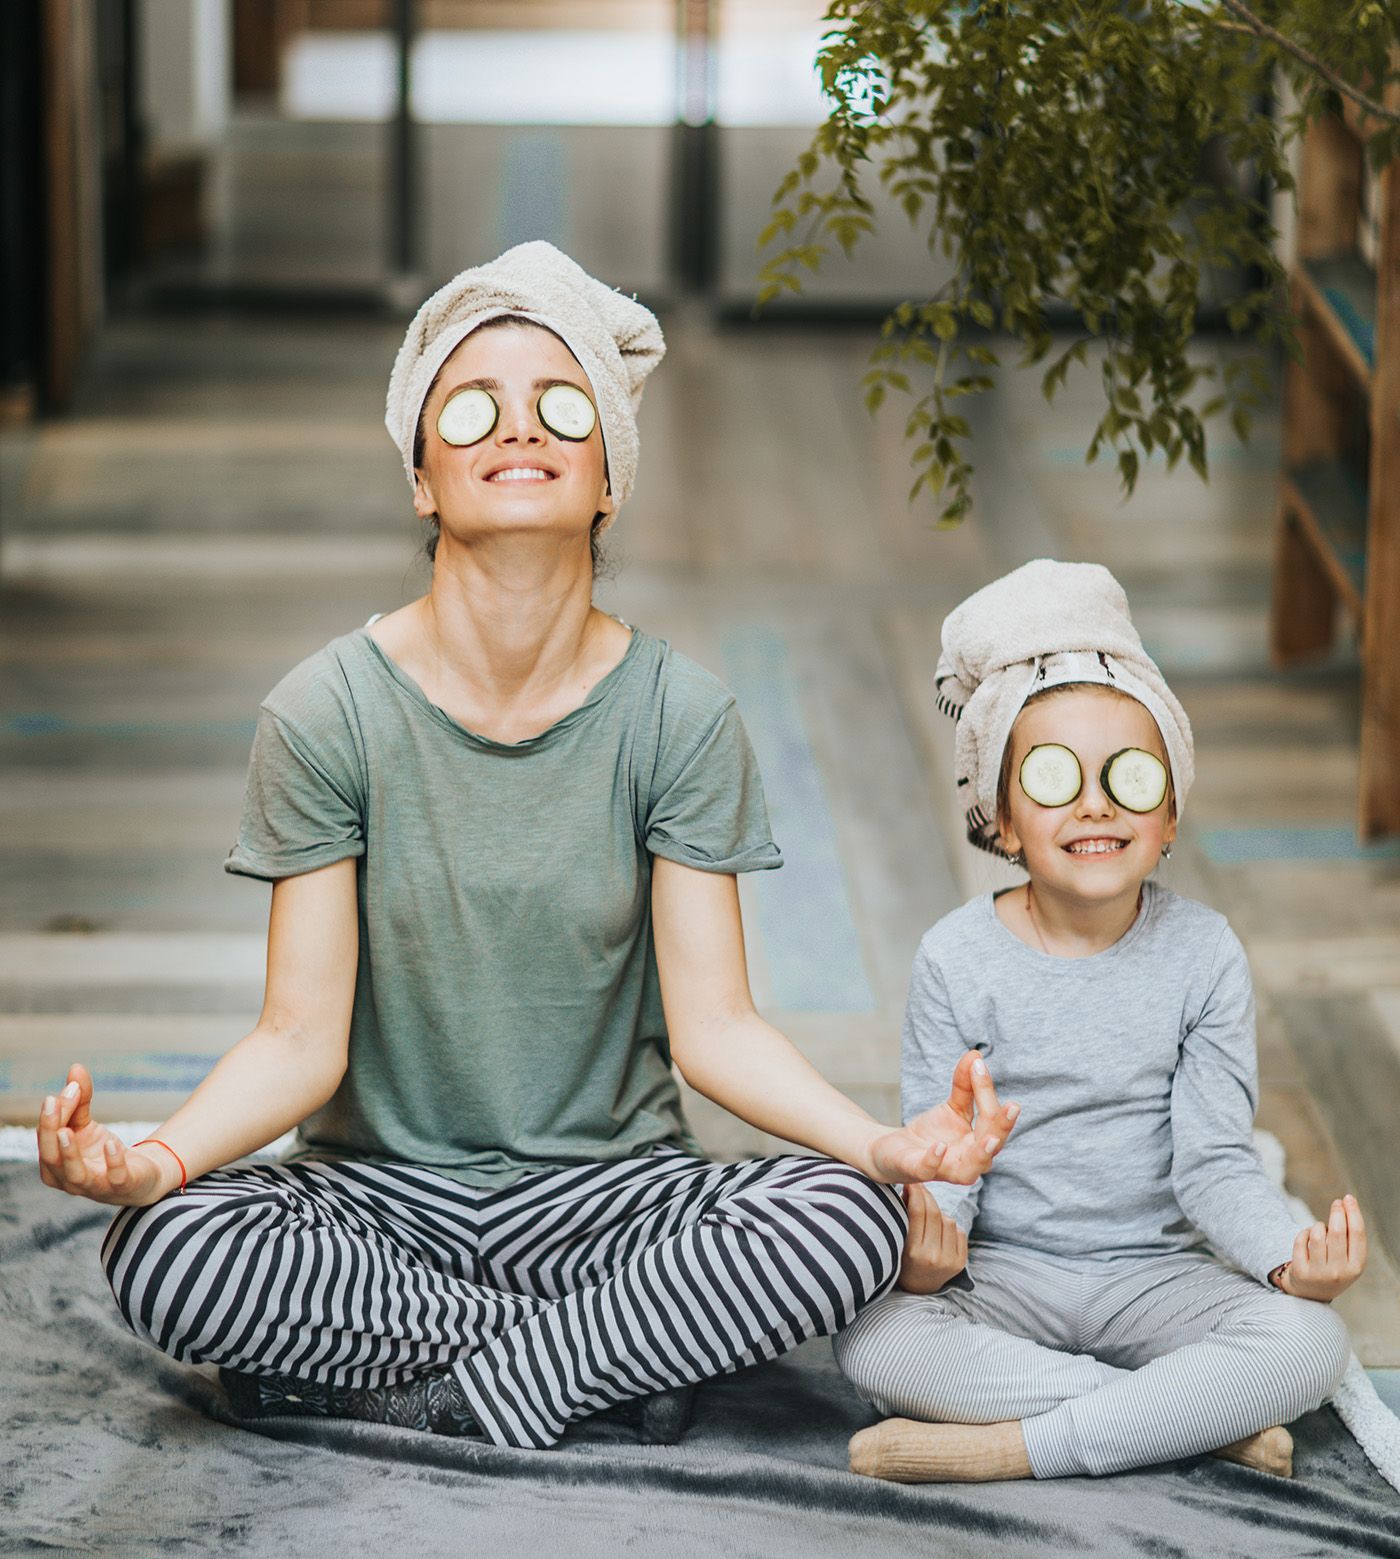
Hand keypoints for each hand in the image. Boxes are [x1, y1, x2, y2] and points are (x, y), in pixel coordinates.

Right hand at [36, 1063, 174, 1206]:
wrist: (140, 1176)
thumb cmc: (103, 1151)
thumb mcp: (87, 1125)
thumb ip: (79, 1100)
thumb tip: (75, 1068)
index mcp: (55, 1164)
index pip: (46, 1139)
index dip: (53, 1114)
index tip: (69, 1087)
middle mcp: (69, 1180)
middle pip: (51, 1158)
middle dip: (49, 1130)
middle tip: (53, 1102)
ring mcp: (96, 1186)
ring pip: (75, 1175)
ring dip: (69, 1153)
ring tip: (66, 1131)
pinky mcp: (122, 1186)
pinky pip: (115, 1178)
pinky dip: (112, 1161)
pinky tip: (111, 1143)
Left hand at [868, 1050, 1018, 1184]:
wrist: (894, 1150)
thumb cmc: (931, 1132)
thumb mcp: (951, 1106)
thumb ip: (965, 1085)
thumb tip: (975, 1055)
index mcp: (978, 1142)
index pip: (991, 1118)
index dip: (986, 1091)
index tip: (979, 1065)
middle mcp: (967, 1160)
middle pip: (991, 1146)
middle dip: (1002, 1127)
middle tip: (1014, 1106)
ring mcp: (944, 1169)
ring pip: (969, 1171)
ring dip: (981, 1154)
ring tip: (990, 1139)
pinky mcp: (917, 1170)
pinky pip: (929, 1171)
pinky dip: (935, 1160)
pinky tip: (939, 1146)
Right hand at [897, 1184, 967, 1294]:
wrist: (918, 1288)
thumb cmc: (902, 1257)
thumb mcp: (898, 1239)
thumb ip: (904, 1214)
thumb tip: (911, 1186)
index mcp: (913, 1251)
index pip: (918, 1212)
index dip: (916, 1192)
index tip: (912, 1182)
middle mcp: (933, 1257)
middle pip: (934, 1213)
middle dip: (927, 1196)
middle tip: (921, 1187)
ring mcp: (949, 1261)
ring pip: (949, 1220)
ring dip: (939, 1213)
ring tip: (929, 1216)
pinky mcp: (960, 1262)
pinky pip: (959, 1231)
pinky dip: (950, 1226)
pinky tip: (940, 1231)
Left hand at [1272, 1196, 1366, 1301]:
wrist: (1311, 1293)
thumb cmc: (1333, 1268)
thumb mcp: (1348, 1259)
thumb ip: (1350, 1237)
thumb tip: (1346, 1203)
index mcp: (1356, 1267)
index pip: (1357, 1234)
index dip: (1353, 1213)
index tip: (1349, 1198)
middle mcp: (1339, 1272)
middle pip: (1337, 1232)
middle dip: (1337, 1212)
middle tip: (1336, 1202)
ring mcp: (1319, 1273)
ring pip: (1317, 1235)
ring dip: (1318, 1225)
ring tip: (1319, 1228)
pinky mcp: (1301, 1271)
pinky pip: (1301, 1240)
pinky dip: (1304, 1233)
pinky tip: (1307, 1235)